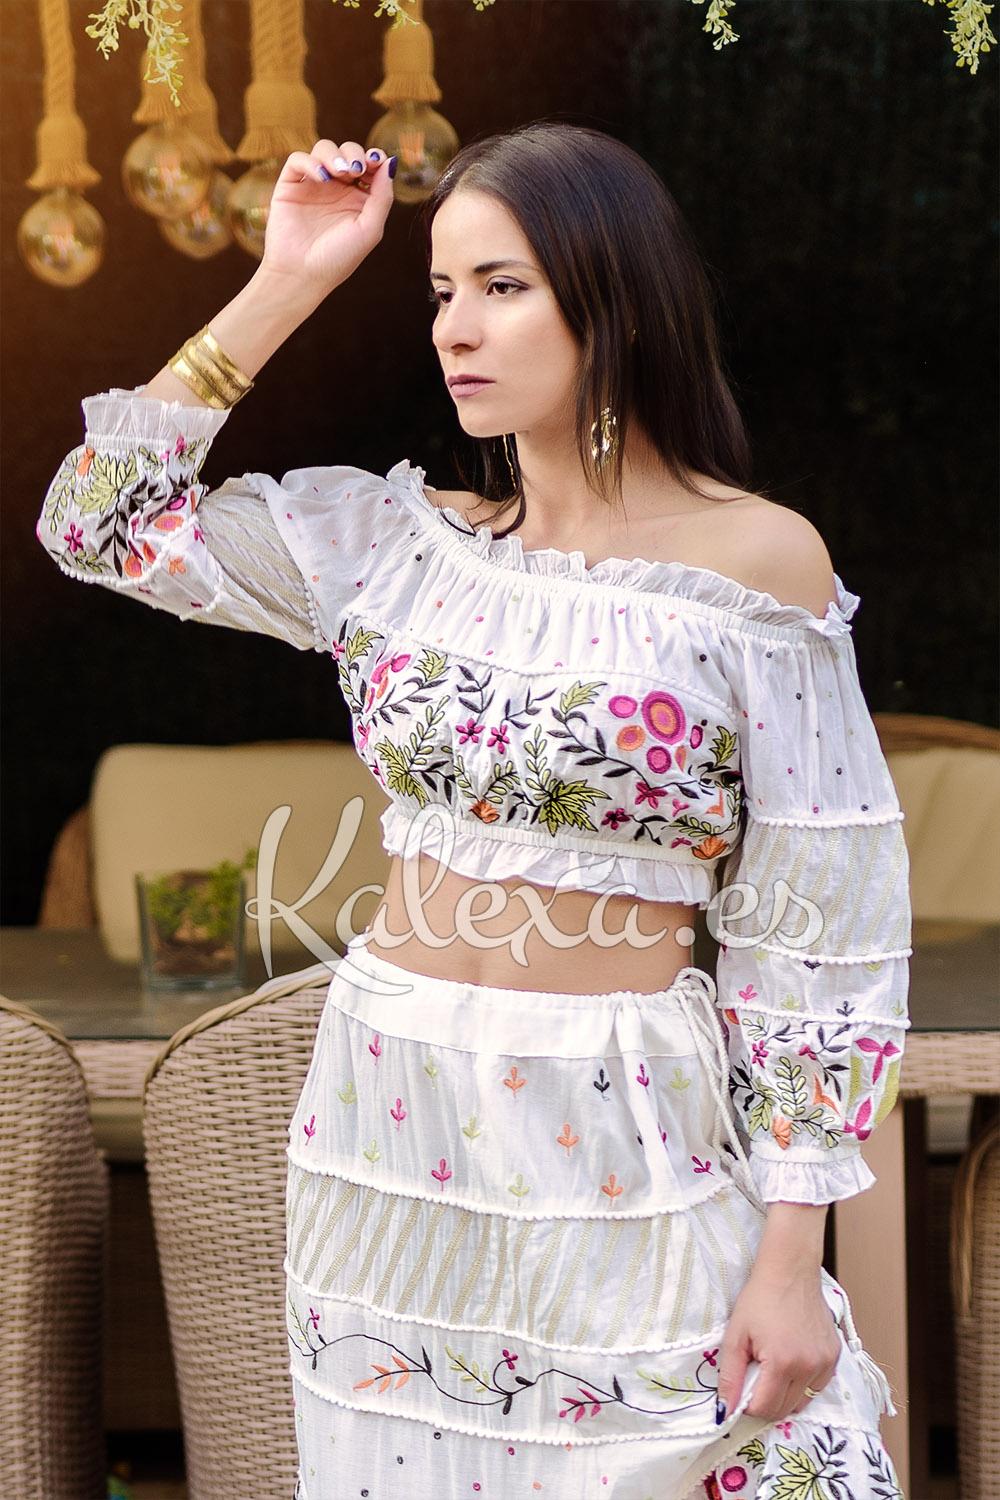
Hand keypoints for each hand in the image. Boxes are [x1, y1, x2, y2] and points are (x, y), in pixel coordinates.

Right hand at [260, 138, 395, 299]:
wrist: (302, 275)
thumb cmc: (338, 259)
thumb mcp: (369, 229)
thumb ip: (382, 197)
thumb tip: (389, 163)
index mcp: (358, 199)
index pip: (368, 166)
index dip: (373, 157)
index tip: (375, 160)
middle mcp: (336, 189)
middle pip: (347, 152)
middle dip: (354, 153)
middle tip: (356, 169)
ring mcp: (313, 185)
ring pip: (324, 149)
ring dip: (334, 154)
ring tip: (339, 172)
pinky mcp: (290, 186)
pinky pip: (298, 159)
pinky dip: (310, 162)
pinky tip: (320, 177)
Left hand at [716, 1263, 841, 1421]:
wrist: (790, 1271)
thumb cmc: (759, 1299)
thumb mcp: (735, 1335)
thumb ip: (730, 1377)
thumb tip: (725, 1412)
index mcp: (782, 1362)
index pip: (765, 1409)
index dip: (748, 1405)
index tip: (742, 1387)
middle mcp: (809, 1366)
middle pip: (785, 1410)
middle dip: (766, 1402)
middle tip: (755, 1376)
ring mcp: (825, 1363)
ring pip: (802, 1402)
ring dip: (785, 1395)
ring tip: (773, 1367)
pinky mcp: (835, 1356)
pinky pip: (817, 1386)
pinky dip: (802, 1384)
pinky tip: (791, 1361)